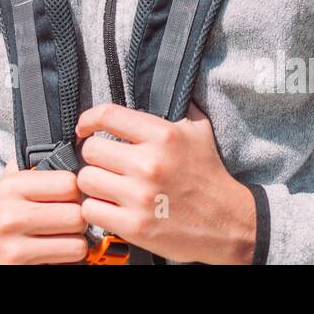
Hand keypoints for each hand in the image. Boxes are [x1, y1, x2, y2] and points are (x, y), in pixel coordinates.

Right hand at [0, 158, 88, 264]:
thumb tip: (74, 146)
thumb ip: (35, 168)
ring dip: (77, 242)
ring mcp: (14, 246)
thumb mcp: (8, 187)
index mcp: (11, 187)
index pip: (68, 183)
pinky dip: (68, 259)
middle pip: (76, 215)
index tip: (71, 197)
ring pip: (77, 243)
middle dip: (81, 219)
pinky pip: (67, 262)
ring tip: (65, 237)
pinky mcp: (19, 267)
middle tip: (72, 221)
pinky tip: (55, 252)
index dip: (77, 191)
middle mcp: (10, 215)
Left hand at [74, 101, 256, 263]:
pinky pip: (91, 210)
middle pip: (91, 150)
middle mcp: (149, 163)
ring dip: (93, 184)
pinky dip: (96, 209)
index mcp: (163, 136)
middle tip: (104, 164)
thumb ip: (178, 108)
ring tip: (107, 187)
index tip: (84, 128)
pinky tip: (109, 207)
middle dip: (94, 157)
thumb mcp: (199, 132)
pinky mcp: (135, 226)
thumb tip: (159, 87)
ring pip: (86, 180)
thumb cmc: (209, 176)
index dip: (88, 120)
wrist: (229, 224)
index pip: (107, 115)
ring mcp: (140, 196)